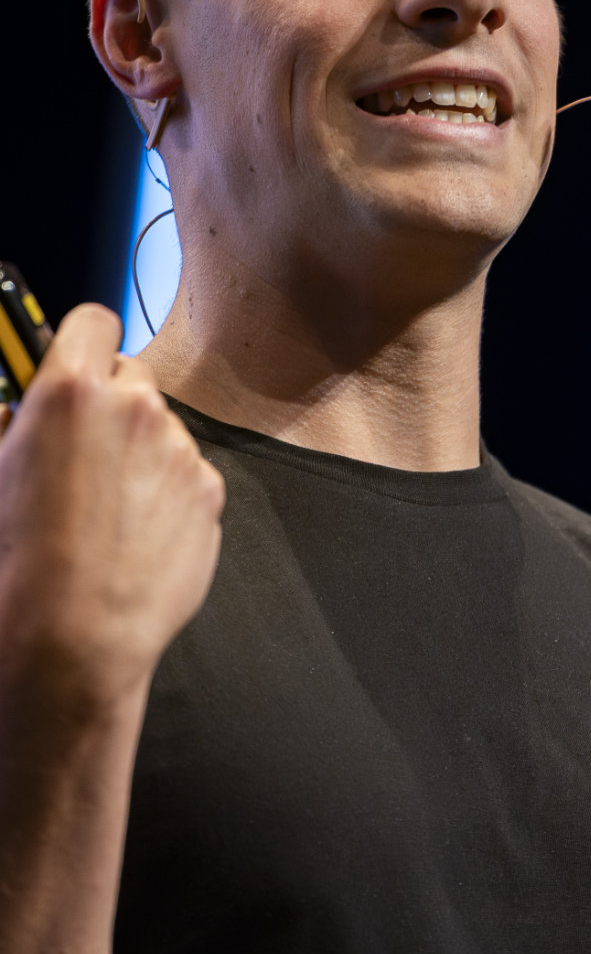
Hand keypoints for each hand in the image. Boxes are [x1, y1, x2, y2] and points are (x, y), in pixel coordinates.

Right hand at [0, 304, 225, 705]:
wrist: (73, 632)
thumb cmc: (19, 561)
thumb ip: (21, 421)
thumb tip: (26, 407)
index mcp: (70, 390)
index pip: (94, 321)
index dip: (84, 342)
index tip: (78, 363)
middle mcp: (133, 408)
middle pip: (132, 376)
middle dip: (112, 403)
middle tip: (86, 451)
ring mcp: (178, 449)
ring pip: (162, 429)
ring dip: (141, 452)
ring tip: (107, 509)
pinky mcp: (208, 491)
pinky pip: (188, 474)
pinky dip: (169, 495)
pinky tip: (136, 535)